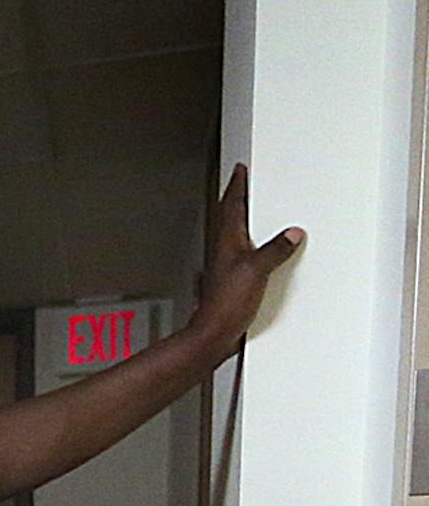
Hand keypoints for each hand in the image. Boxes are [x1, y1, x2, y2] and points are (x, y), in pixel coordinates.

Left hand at [187, 163, 304, 350]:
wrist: (213, 335)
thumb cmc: (225, 305)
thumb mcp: (256, 271)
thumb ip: (275, 250)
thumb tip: (291, 235)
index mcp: (227, 242)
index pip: (232, 205)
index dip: (237, 186)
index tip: (239, 170)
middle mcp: (224, 252)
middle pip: (231, 218)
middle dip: (238, 200)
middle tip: (245, 184)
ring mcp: (228, 267)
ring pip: (237, 236)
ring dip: (246, 222)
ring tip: (257, 211)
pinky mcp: (234, 282)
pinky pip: (246, 256)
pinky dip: (255, 247)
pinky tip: (263, 253)